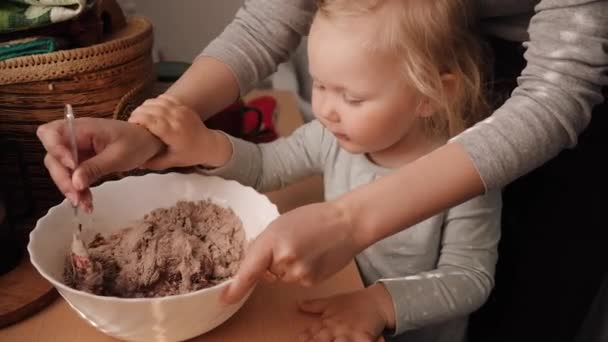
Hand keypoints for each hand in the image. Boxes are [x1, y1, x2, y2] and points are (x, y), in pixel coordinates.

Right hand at [37, 117, 163, 211]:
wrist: (148, 143)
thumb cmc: (136, 142)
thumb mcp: (118, 156)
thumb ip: (95, 167)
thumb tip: (75, 182)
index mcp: (82, 128)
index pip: (50, 133)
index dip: (55, 150)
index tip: (71, 166)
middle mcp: (74, 137)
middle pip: (52, 156)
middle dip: (62, 177)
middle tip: (76, 195)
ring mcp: (76, 150)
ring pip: (60, 169)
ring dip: (69, 188)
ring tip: (84, 204)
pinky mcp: (81, 162)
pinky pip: (72, 177)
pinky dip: (78, 190)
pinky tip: (87, 203)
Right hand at [128, 94, 230, 168]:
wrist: (210, 145)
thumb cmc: (190, 155)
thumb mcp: (172, 162)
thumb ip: (154, 162)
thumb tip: (136, 164)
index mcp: (173, 133)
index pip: (151, 120)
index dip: (137, 119)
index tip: (131, 125)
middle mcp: (176, 119)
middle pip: (151, 108)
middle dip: (138, 112)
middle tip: (133, 121)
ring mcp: (181, 110)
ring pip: (157, 101)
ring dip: (145, 106)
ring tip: (141, 115)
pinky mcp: (183, 106)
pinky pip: (165, 98)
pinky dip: (155, 101)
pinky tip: (152, 109)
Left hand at [222, 201, 362, 303]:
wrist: (347, 223)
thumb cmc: (313, 218)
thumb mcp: (280, 224)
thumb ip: (264, 243)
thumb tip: (251, 263)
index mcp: (271, 241)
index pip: (249, 270)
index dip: (236, 287)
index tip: (224, 298)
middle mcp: (283, 260)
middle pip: (266, 273)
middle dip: (272, 263)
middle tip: (292, 243)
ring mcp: (298, 273)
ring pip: (282, 278)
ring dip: (288, 268)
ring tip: (306, 247)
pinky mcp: (311, 282)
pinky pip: (297, 281)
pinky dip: (302, 271)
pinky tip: (314, 256)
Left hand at [298, 284, 395, 341]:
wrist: (375, 301)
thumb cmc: (352, 303)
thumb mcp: (331, 303)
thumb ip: (314, 306)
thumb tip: (298, 303)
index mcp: (327, 322)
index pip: (311, 333)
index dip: (304, 338)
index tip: (299, 339)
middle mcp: (336, 328)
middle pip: (321, 340)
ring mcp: (349, 333)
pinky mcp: (363, 337)